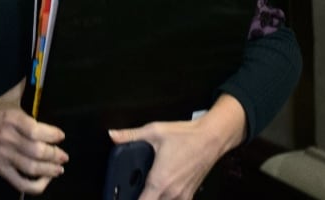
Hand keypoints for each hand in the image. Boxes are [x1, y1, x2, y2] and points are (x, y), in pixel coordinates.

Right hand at [0, 80, 67, 193]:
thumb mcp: (6, 99)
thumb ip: (23, 88)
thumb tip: (37, 71)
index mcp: (10, 118)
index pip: (33, 130)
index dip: (50, 134)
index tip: (61, 136)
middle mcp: (7, 138)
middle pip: (35, 151)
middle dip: (54, 155)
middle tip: (64, 156)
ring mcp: (4, 156)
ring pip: (30, 168)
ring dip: (49, 170)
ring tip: (59, 169)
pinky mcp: (1, 170)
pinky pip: (20, 183)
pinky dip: (36, 186)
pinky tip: (45, 180)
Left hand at [108, 95, 245, 199]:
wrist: (212, 138)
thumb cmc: (185, 136)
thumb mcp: (154, 131)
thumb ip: (130, 135)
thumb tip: (113, 135)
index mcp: (160, 181)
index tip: (123, 196)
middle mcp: (172, 193)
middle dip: (142, 198)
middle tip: (133, 191)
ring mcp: (183, 195)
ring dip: (154, 198)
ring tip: (146, 189)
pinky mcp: (190, 193)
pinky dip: (166, 198)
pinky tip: (161, 190)